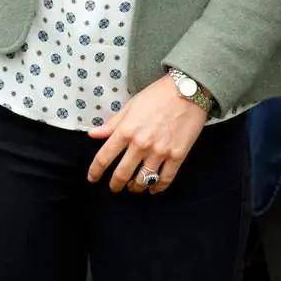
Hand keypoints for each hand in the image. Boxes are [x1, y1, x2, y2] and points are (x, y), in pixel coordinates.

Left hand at [87, 74, 206, 194]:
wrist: (188, 90)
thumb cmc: (158, 95)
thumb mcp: (131, 105)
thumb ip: (112, 123)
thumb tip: (93, 134)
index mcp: (127, 130)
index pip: (104, 157)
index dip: (95, 171)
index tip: (92, 178)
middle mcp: (141, 144)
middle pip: (122, 174)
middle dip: (115, 185)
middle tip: (114, 188)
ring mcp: (160, 152)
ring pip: (143, 181)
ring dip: (135, 187)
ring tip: (133, 187)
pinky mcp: (177, 156)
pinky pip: (164, 180)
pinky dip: (157, 188)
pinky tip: (152, 189)